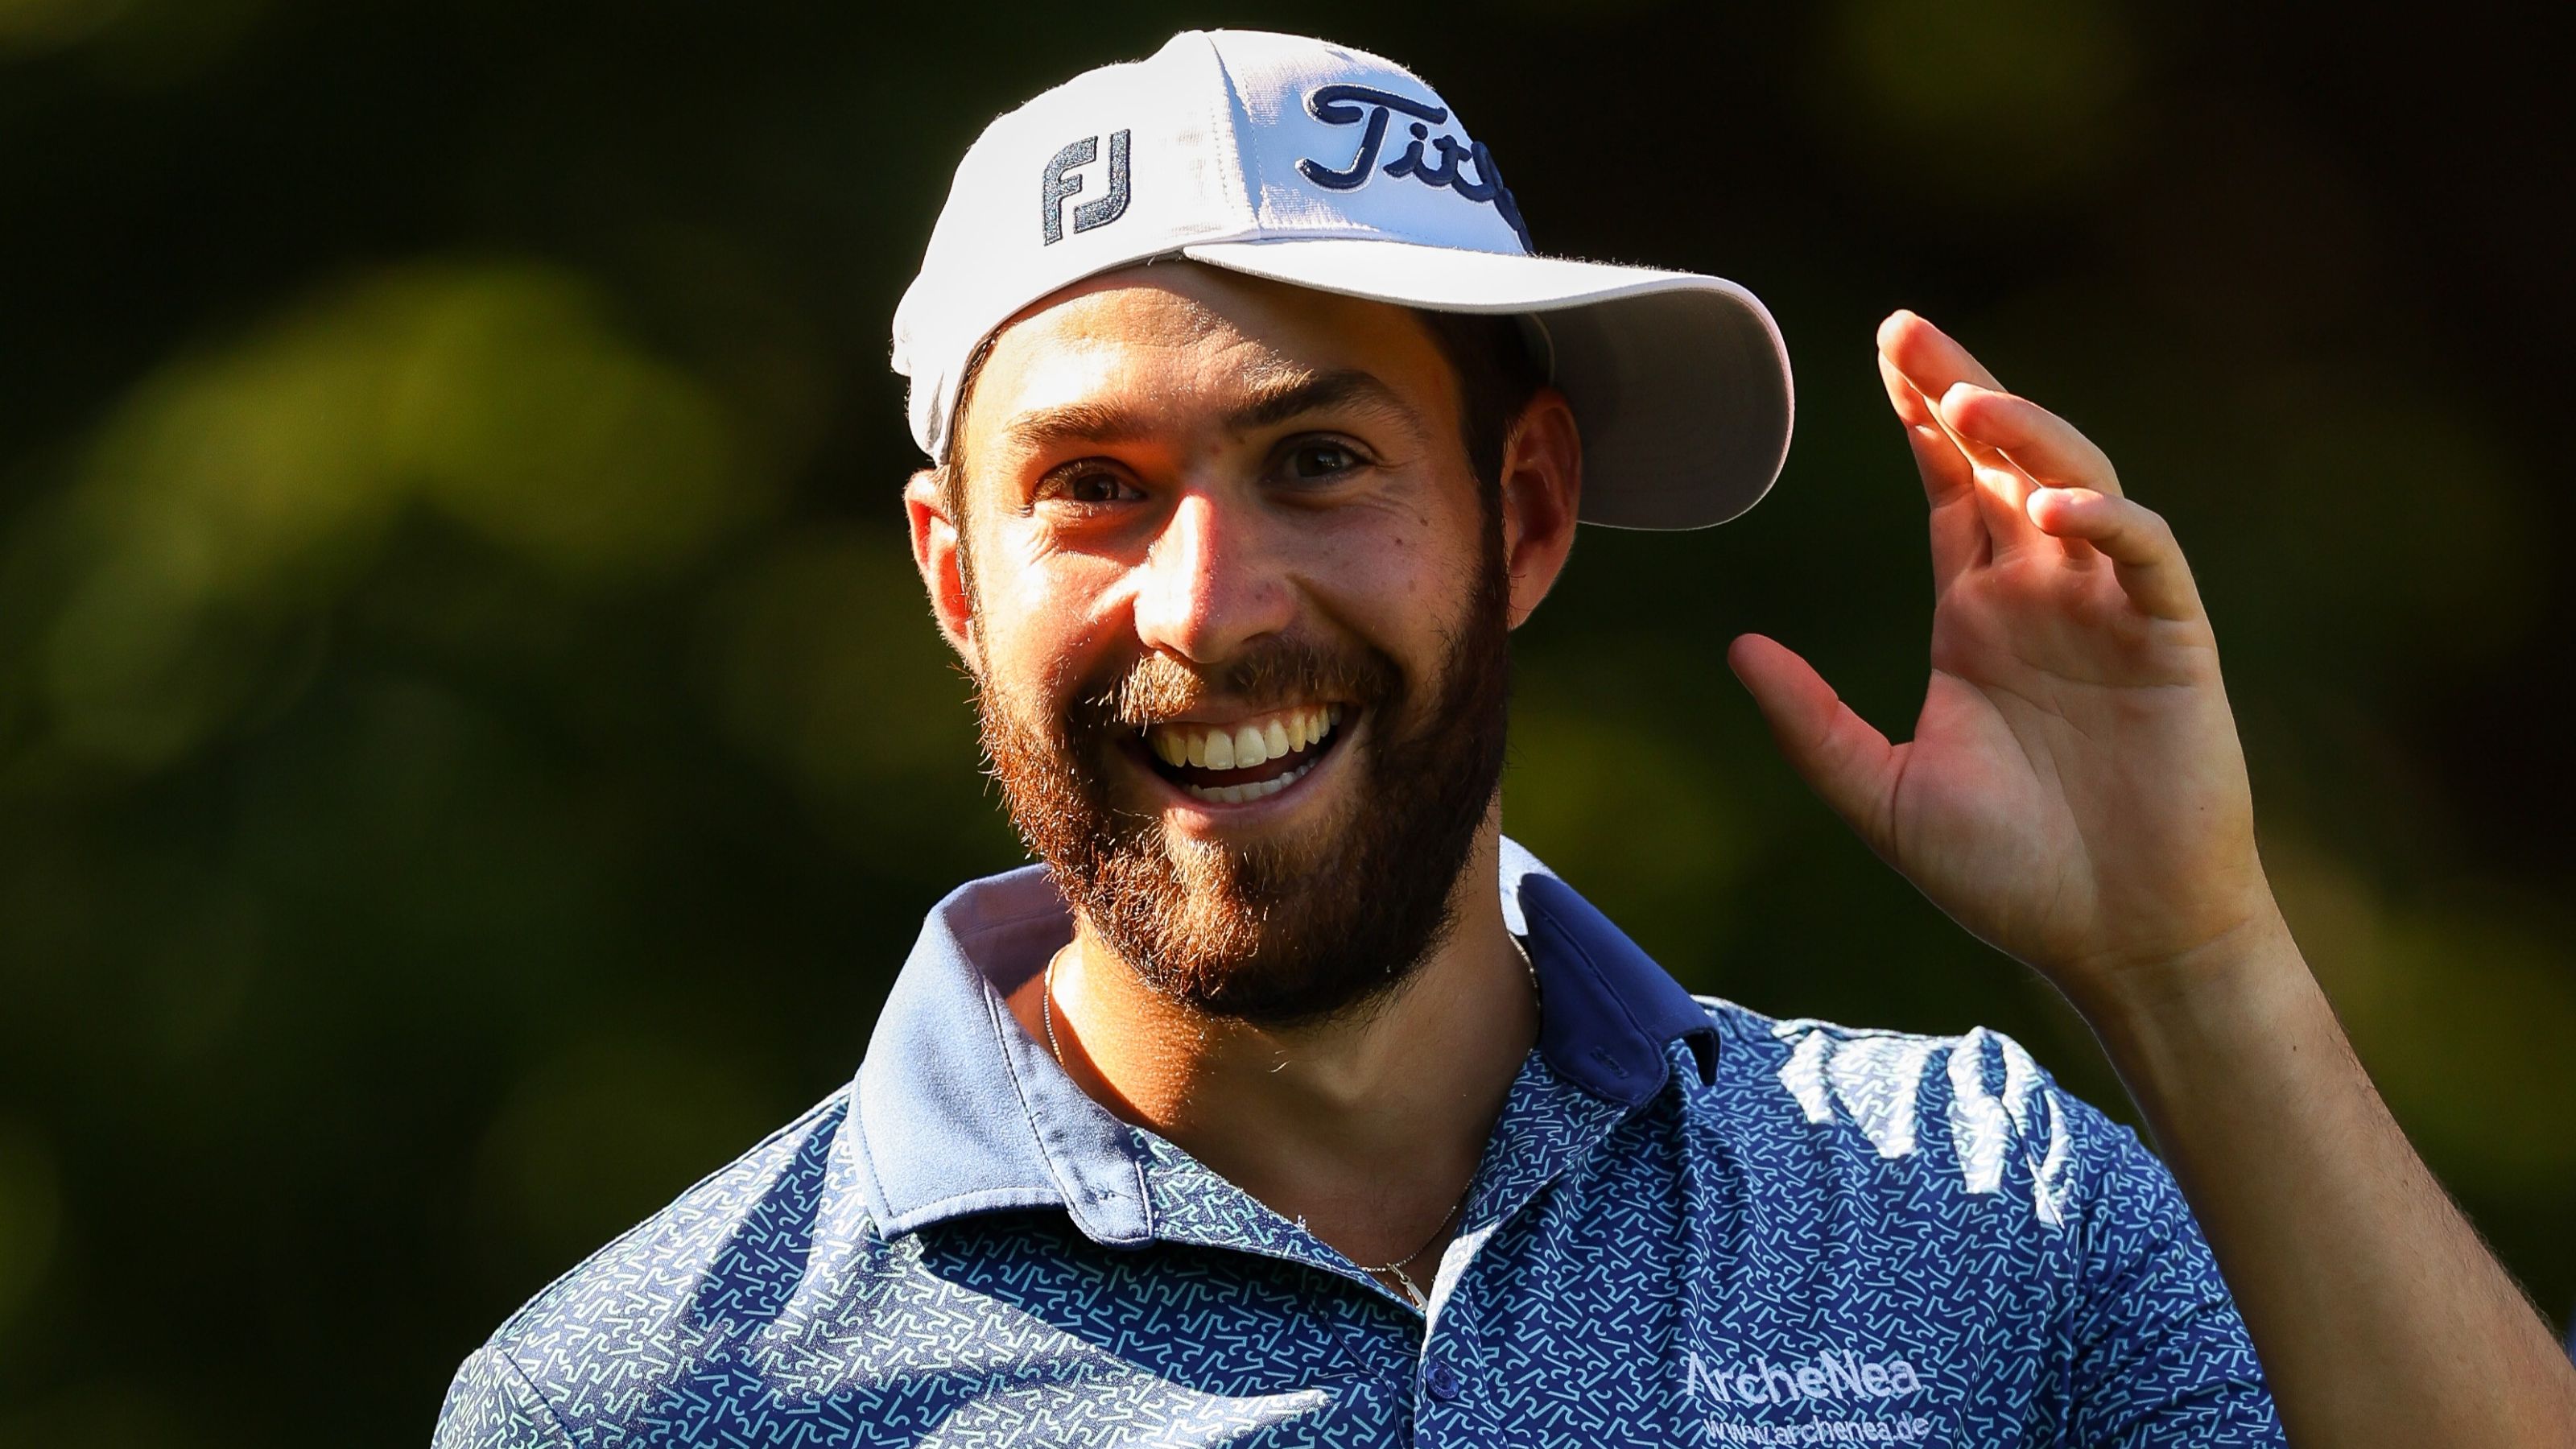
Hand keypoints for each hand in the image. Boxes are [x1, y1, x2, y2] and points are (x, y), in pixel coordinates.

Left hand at [1728, 311, 2287, 1010]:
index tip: (1883, 353)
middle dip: (1963, 391)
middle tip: (1909, 331)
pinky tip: (2052, 509)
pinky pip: (2145, 559)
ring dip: (2029, 438)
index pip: (1945, 490)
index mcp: (1975, 618)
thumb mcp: (1883, 795)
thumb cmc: (2010, 875)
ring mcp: (2111, 613)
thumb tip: (1737, 648)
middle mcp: (2042, 597)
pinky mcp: (2174, 644)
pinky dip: (2107, 522)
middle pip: (2003, 462)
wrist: (2118, 943)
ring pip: (2077, 484)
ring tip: (1970, 402)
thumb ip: (1811, 724)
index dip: (1919, 418)